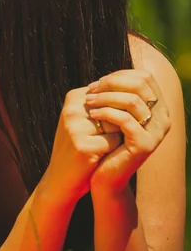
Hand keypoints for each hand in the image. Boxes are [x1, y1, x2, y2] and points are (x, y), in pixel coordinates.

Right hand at [43, 87, 122, 203]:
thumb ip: (105, 103)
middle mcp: (72, 108)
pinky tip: (98, 155)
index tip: (103, 126)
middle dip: (116, 124)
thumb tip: (137, 97)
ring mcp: (75, 126)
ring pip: (117, 124)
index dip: (116, 112)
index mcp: (74, 97)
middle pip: (116, 109)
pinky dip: (112, 150)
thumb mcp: (85, 118)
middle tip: (100, 137)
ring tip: (98, 145)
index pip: (113, 94)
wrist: (61, 178)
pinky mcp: (83, 145)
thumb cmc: (79, 145)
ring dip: (116, 136)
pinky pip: (114, 142)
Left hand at [85, 69, 170, 193]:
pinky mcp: (145, 145)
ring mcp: (156, 132)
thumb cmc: (108, 141)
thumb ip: (117, 96)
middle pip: (140, 84)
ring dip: (105, 97)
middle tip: (91, 90)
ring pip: (131, 100)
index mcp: (158, 107)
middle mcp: (163, 118)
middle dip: (111, 83)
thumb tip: (103, 77)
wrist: (105, 175)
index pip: (144, 77)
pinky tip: (92, 115)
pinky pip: (125, 119)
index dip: (119, 75)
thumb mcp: (114, 115)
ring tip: (88, 102)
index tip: (98, 82)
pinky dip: (105, 113)